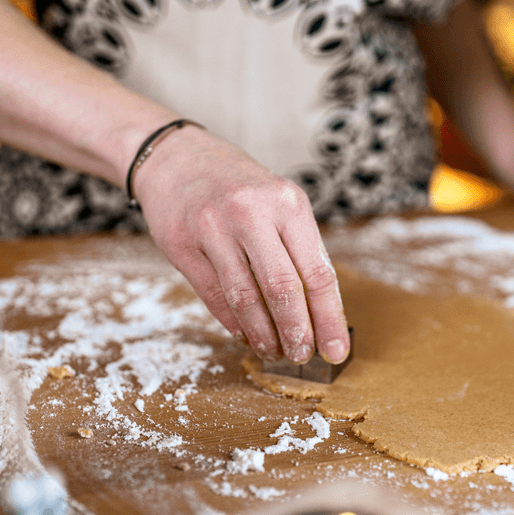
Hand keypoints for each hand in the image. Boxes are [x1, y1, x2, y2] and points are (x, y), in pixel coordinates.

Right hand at [132, 125, 350, 364]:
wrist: (177, 158)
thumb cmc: (239, 188)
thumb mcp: (279, 203)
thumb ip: (299, 250)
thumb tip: (320, 314)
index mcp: (287, 204)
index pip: (318, 272)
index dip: (329, 318)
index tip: (336, 350)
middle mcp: (251, 213)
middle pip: (283, 289)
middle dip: (298, 332)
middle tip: (304, 356)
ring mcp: (212, 228)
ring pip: (246, 298)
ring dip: (264, 334)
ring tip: (275, 352)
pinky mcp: (182, 245)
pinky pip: (214, 296)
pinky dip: (234, 323)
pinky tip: (247, 335)